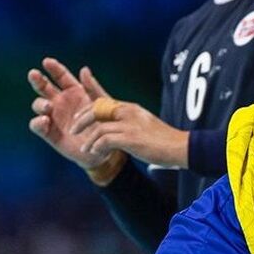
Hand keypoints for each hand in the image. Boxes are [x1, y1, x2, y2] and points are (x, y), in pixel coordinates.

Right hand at [28, 57, 110, 169]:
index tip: (46, 61)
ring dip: (40, 103)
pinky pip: (38, 125)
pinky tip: (44, 120)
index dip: (53, 68)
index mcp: (75, 91)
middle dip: (38, 80)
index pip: (61, 76)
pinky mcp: (50, 133)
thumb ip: (92, 88)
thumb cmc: (105, 123)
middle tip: (34, 74)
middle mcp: (62, 102)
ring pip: (39, 105)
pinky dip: (38, 122)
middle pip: (44, 88)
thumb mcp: (101, 104)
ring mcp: (54, 117)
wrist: (105, 148)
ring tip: (48, 106)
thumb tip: (84, 69)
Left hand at [71, 99, 189, 168]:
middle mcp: (129, 112)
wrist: (179, 147)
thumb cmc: (162, 139)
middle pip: (96, 109)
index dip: (86, 108)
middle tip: (74, 131)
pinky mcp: (131, 138)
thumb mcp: (143, 124)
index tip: (77, 117)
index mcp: (131, 108)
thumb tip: (112, 129)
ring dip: (88, 139)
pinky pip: (105, 140)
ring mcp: (130, 125)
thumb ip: (128, 122)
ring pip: (99, 127)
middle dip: (81, 120)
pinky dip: (97, 147)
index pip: (102, 100)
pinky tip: (95, 153)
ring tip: (85, 148)